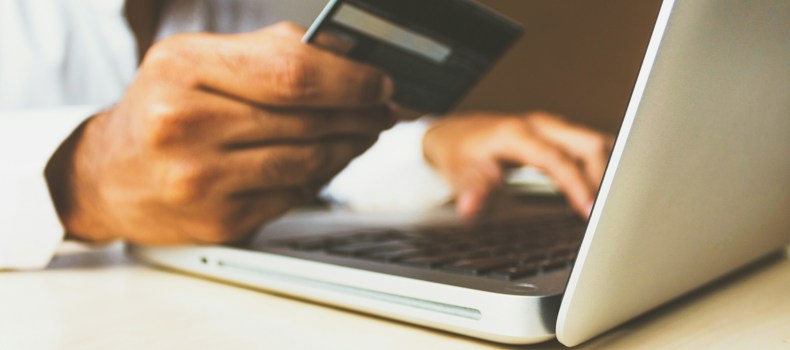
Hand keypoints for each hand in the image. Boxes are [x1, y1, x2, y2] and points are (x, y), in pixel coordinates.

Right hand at [46, 22, 394, 244]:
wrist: (108, 176)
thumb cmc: (161, 109)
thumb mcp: (197, 60)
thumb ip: (270, 52)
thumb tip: (350, 56)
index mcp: (182, 68)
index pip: (292, 72)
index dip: (350, 79)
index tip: (380, 81)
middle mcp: (184, 124)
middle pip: (306, 118)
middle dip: (361, 113)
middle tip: (384, 109)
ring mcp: (200, 180)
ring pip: (308, 161)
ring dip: (349, 146)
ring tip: (362, 133)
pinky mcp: (219, 221)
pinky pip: (293, 195)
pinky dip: (321, 176)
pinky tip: (327, 161)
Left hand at [423, 112, 614, 217]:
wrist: (456, 134)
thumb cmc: (460, 152)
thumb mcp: (459, 172)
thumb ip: (471, 189)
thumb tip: (470, 207)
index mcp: (517, 133)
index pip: (557, 158)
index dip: (576, 184)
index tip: (589, 210)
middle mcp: (540, 125)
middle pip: (588, 143)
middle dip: (604, 176)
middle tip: (609, 212)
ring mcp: (552, 128)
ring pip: (595, 142)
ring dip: (607, 171)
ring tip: (612, 204)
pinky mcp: (558, 135)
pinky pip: (590, 147)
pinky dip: (601, 167)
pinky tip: (604, 191)